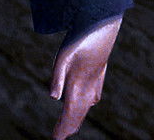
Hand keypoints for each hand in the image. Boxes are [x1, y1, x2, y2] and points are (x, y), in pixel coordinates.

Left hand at [50, 15, 121, 138]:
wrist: (101, 27)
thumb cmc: (80, 41)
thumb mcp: (63, 57)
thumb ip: (57, 78)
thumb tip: (53, 98)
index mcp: (79, 85)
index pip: (71, 113)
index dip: (63, 127)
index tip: (57, 138)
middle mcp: (89, 86)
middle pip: (79, 112)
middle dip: (69, 126)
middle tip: (59, 137)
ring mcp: (95, 80)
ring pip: (86, 105)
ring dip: (77, 117)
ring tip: (70, 127)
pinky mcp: (97, 74)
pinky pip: (92, 95)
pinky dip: (85, 104)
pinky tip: (87, 104)